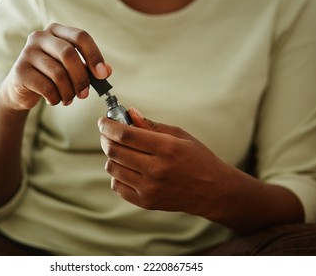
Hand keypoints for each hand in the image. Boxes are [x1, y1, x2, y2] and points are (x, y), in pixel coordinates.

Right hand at [0, 23, 111, 110]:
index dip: (94, 56)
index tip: (102, 75)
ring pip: (58, 74)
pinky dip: (55, 98)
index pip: (80, 37)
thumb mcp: (72, 70)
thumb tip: (107, 71)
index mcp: (56, 31)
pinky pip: (46, 87)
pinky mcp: (19, 70)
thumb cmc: (50, 76)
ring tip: (68, 99)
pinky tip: (54, 100)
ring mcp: (27, 52)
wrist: (21, 89)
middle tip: (84, 94)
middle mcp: (40, 37)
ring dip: (68, 92)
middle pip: (69, 54)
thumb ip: (89, 68)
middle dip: (81, 78)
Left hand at [98, 108, 229, 216]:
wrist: (212, 190)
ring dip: (112, 156)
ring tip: (122, 151)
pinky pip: (117, 185)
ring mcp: (150, 188)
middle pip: (115, 151)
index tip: (102, 121)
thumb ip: (151, 125)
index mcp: (166, 148)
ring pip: (112, 168)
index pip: (125, 135)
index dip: (108, 126)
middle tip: (108, 133)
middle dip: (106, 138)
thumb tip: (129, 113)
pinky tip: (128, 168)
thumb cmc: (197, 159)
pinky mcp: (146, 202)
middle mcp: (156, 169)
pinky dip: (117, 174)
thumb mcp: (179, 135)